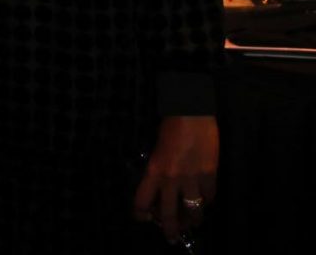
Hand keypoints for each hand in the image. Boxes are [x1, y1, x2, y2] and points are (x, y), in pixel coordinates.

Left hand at [133, 115, 217, 240]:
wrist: (191, 113)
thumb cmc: (170, 127)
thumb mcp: (156, 150)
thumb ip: (158, 170)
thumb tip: (163, 186)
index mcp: (153, 170)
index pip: (142, 199)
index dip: (141, 213)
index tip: (143, 218)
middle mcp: (171, 179)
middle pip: (168, 213)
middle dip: (169, 229)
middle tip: (171, 237)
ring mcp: (192, 179)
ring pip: (193, 211)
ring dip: (192, 220)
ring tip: (192, 223)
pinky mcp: (210, 175)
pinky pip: (210, 197)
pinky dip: (207, 201)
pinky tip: (205, 201)